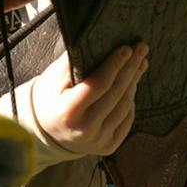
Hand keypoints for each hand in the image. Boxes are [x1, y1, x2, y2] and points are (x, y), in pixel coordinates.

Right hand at [29, 44, 147, 155]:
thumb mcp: (53, 79)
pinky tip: (131, 85)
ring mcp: (98, 141)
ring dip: (133, 83)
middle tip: (141, 48)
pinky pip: (126, 120)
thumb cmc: (50, 97)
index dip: (114, 65)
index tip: (126, 48)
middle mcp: (85, 130)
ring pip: (124, 107)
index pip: (99, 85)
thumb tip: (94, 40)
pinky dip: (131, 101)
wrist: (45, 132)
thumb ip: (73, 62)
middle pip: (116, 94)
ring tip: (140, 64)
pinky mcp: (108, 146)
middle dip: (131, 69)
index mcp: (69, 111)